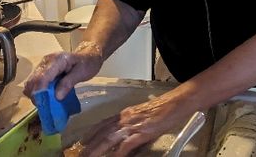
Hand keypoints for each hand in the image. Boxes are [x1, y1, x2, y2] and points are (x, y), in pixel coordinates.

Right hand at [23, 41, 102, 99]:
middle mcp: (46, 61)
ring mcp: (43, 65)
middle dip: (36, 95)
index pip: (42, 77)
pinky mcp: (43, 70)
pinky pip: (36, 82)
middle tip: (44, 105)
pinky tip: (46, 96)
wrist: (89, 55)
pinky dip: (38, 91)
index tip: (42, 104)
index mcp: (57, 60)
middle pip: (33, 80)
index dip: (39, 91)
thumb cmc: (87, 63)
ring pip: (32, 82)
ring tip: (46, 102)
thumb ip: (68, 83)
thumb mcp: (82, 73)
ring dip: (36, 94)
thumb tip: (57, 96)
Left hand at [76, 93, 193, 156]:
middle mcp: (125, 118)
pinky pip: (126, 145)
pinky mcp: (142, 132)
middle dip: (89, 145)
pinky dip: (118, 154)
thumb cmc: (163, 109)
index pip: (102, 123)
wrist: (176, 103)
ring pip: (108, 139)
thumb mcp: (143, 115)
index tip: (81, 142)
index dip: (90, 133)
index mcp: (125, 114)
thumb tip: (125, 140)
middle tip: (78, 154)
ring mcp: (133, 125)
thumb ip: (132, 125)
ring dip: (96, 150)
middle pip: (102, 133)